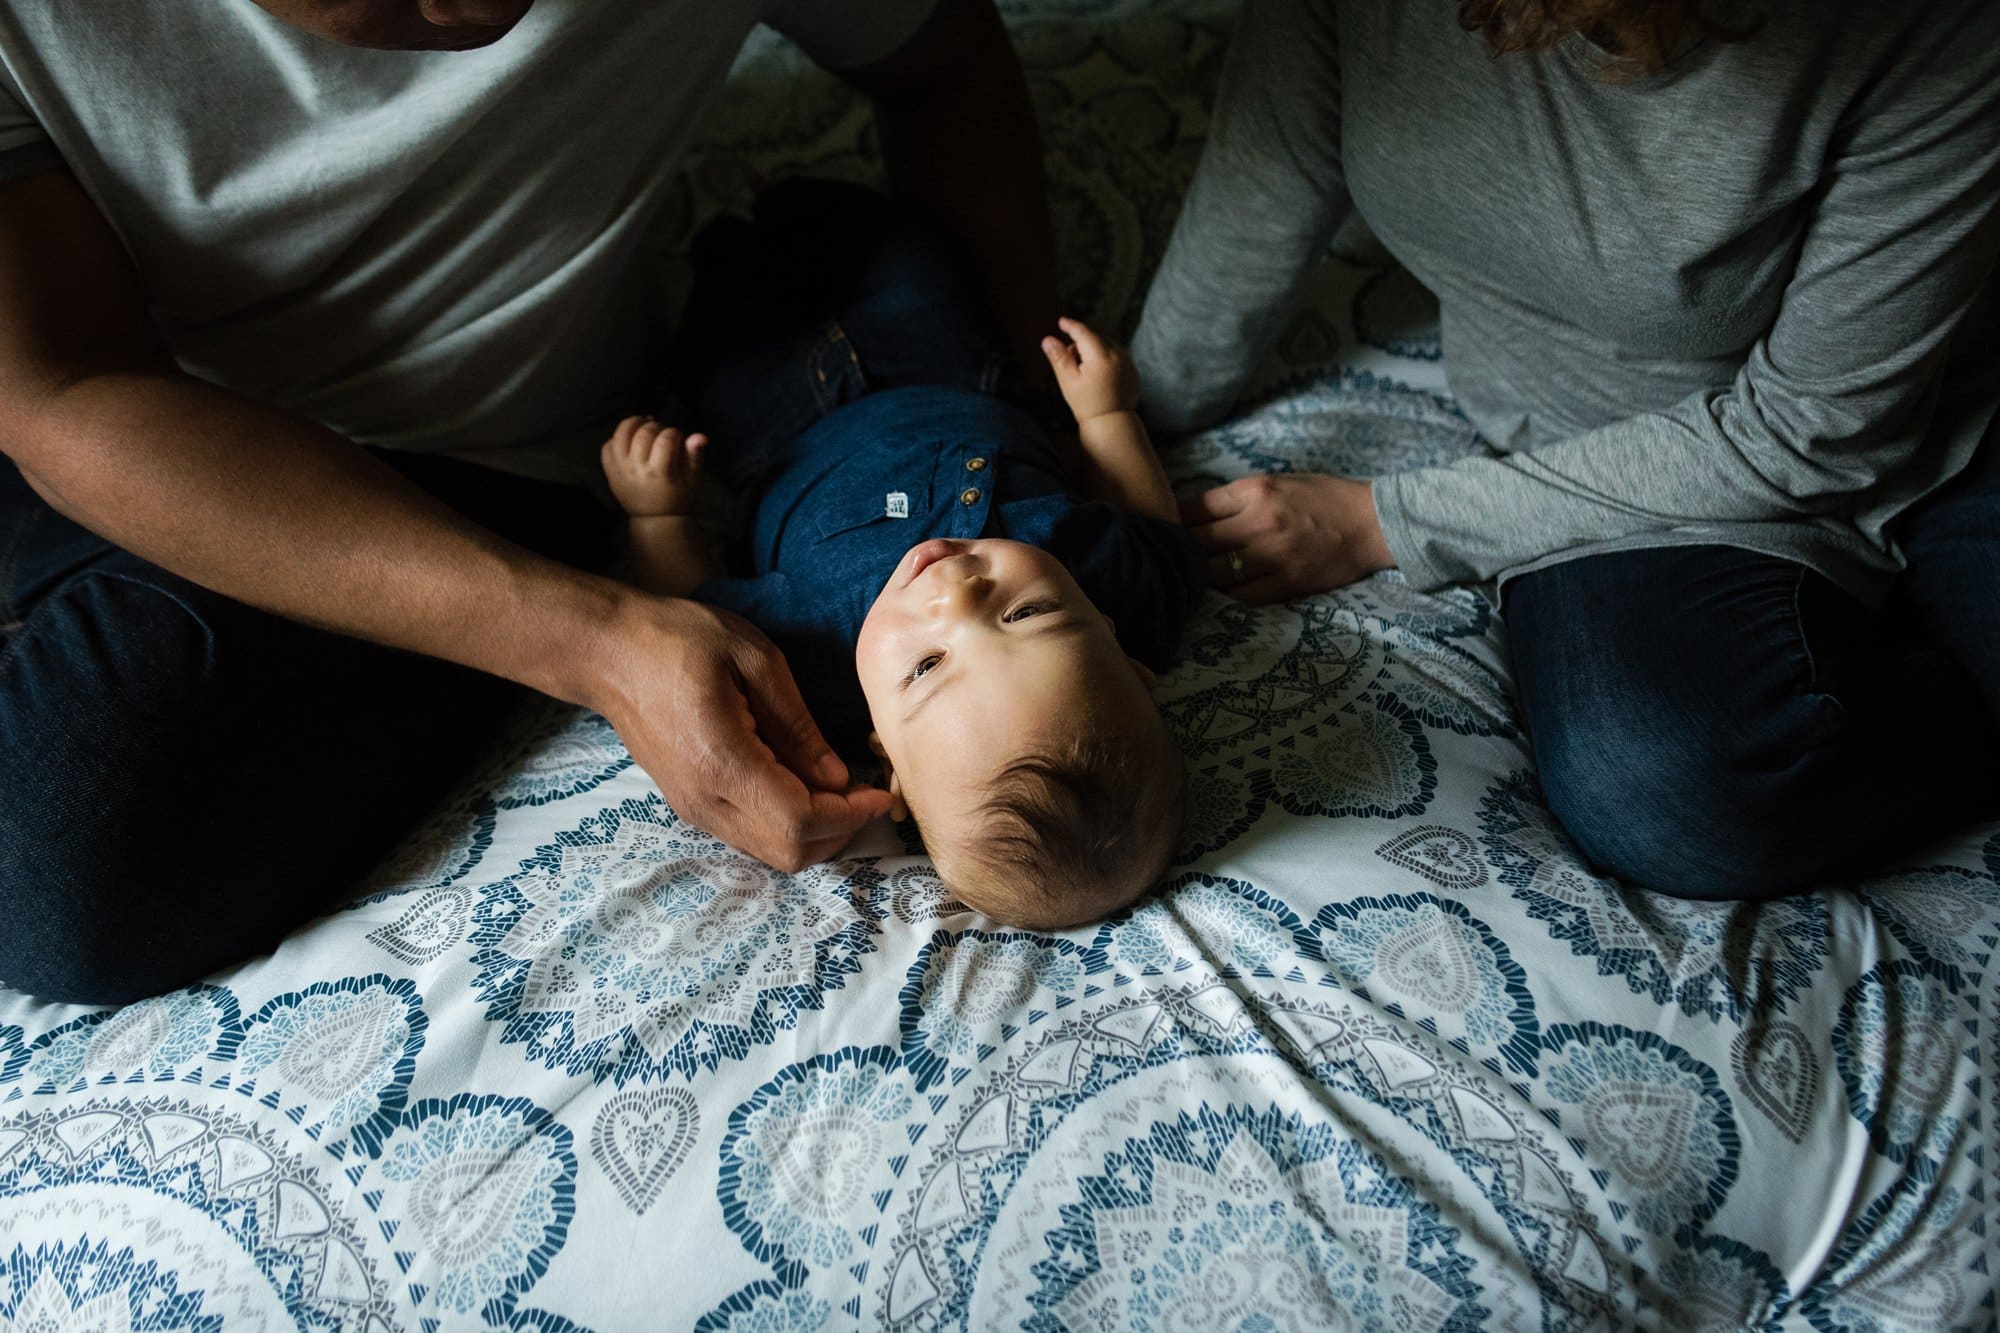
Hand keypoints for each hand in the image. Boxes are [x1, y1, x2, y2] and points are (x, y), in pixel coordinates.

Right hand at [591, 594, 893, 870]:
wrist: (607, 653)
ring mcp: (693, 810)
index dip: (849, 816)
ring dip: (816, 833)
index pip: (800, 821)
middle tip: (864, 794)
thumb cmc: (678, 641)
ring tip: (840, 792)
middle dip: (839, 833)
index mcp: (722, 763)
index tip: (879, 793)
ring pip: (770, 853)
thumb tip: (836, 777)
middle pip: (788, 854)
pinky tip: (804, 788)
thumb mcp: (753, 660)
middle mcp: (705, 802)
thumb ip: (798, 725)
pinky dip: (789, 826)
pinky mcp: (690, 806)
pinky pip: (751, 836)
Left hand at [601, 416, 707, 517]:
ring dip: (633, 423)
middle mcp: (637, 470)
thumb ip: (695, 456)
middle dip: (656, 426)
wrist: (655, 519)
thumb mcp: (692, 479)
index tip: (678, 438)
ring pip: (621, 434)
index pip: (666, 439)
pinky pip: (607, 447)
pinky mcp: (611, 473)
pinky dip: (616, 438)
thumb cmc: (678, 497)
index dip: (675, 433)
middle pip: (643, 433)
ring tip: (643, 423)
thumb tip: (700, 436)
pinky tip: (629, 438)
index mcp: (660, 473)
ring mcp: (621, 471)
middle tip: (663, 433)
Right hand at [1040, 317, 1139, 423]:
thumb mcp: (1068, 380)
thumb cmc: (1087, 404)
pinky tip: (1097, 377)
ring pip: (1107, 346)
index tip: (1061, 321)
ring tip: (1083, 371)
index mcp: (1101, 355)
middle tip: (1069, 360)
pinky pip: (1117, 357)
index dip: (1070, 326)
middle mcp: (1118, 355)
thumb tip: (1048, 339)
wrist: (1111, 424)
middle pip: (1095, 338)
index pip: (1083, 332)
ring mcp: (1128, 363)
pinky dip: (1105, 359)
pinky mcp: (1132, 372)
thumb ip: (1059, 357)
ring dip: (1093, 350)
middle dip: (1081, 343)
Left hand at [1181, 473, 1394, 602]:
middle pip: (1196, 543)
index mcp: (1255, 490)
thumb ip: (1239, 497)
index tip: (1161, 529)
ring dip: (1198, 579)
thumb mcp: (1279, 481)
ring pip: (1214, 574)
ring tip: (1187, 581)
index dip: (1171, 521)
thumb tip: (1195, 514)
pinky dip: (1226, 598)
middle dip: (1178, 552)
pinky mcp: (1287, 582)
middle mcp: (1259, 522)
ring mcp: (1272, 555)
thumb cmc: (1325, 498)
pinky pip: (1242, 597)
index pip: (1194, 508)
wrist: (1372, 522)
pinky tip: (1218, 596)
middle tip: (1165, 560)